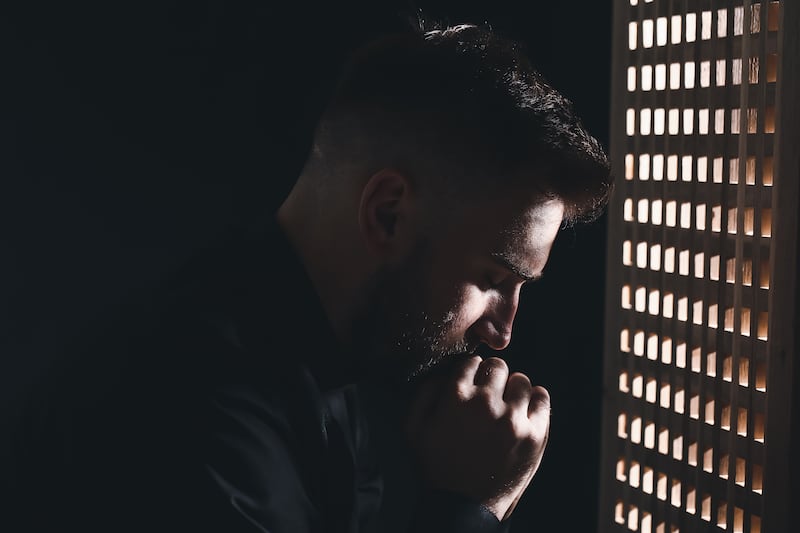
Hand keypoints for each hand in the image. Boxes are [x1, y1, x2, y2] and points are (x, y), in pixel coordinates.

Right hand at [404, 356, 549, 520]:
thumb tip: (444, 371)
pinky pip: (542, 399)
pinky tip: (525, 409)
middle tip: (490, 393)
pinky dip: (535, 399)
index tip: (472, 382)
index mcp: (456, 397)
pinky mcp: (534, 435)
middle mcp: (485, 403)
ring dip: (513, 388)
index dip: (471, 371)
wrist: (463, 506)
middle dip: (492, 376)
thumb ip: (424, 392)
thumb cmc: (435, 467)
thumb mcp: (414, 429)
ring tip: (507, 404)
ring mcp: (512, 419)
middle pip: (498, 366)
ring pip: (521, 380)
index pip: (471, 362)